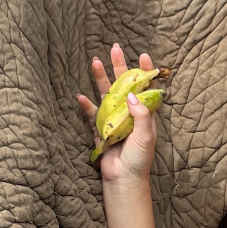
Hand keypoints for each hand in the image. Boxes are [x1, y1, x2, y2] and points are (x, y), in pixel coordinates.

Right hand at [76, 43, 159, 182]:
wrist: (123, 178)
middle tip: (115, 49)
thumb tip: (132, 94)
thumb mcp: (146, 135)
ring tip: (94, 62)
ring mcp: (114, 120)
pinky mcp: (101, 130)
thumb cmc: (139, 158)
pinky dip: (86, 105)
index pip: (146, 88)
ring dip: (100, 79)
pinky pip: (92, 114)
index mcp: (145, 114)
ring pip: (106, 95)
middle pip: (124, 85)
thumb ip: (141, 114)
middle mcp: (129, 114)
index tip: (143, 56)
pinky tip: (80, 95)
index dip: (145, 72)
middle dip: (119, 67)